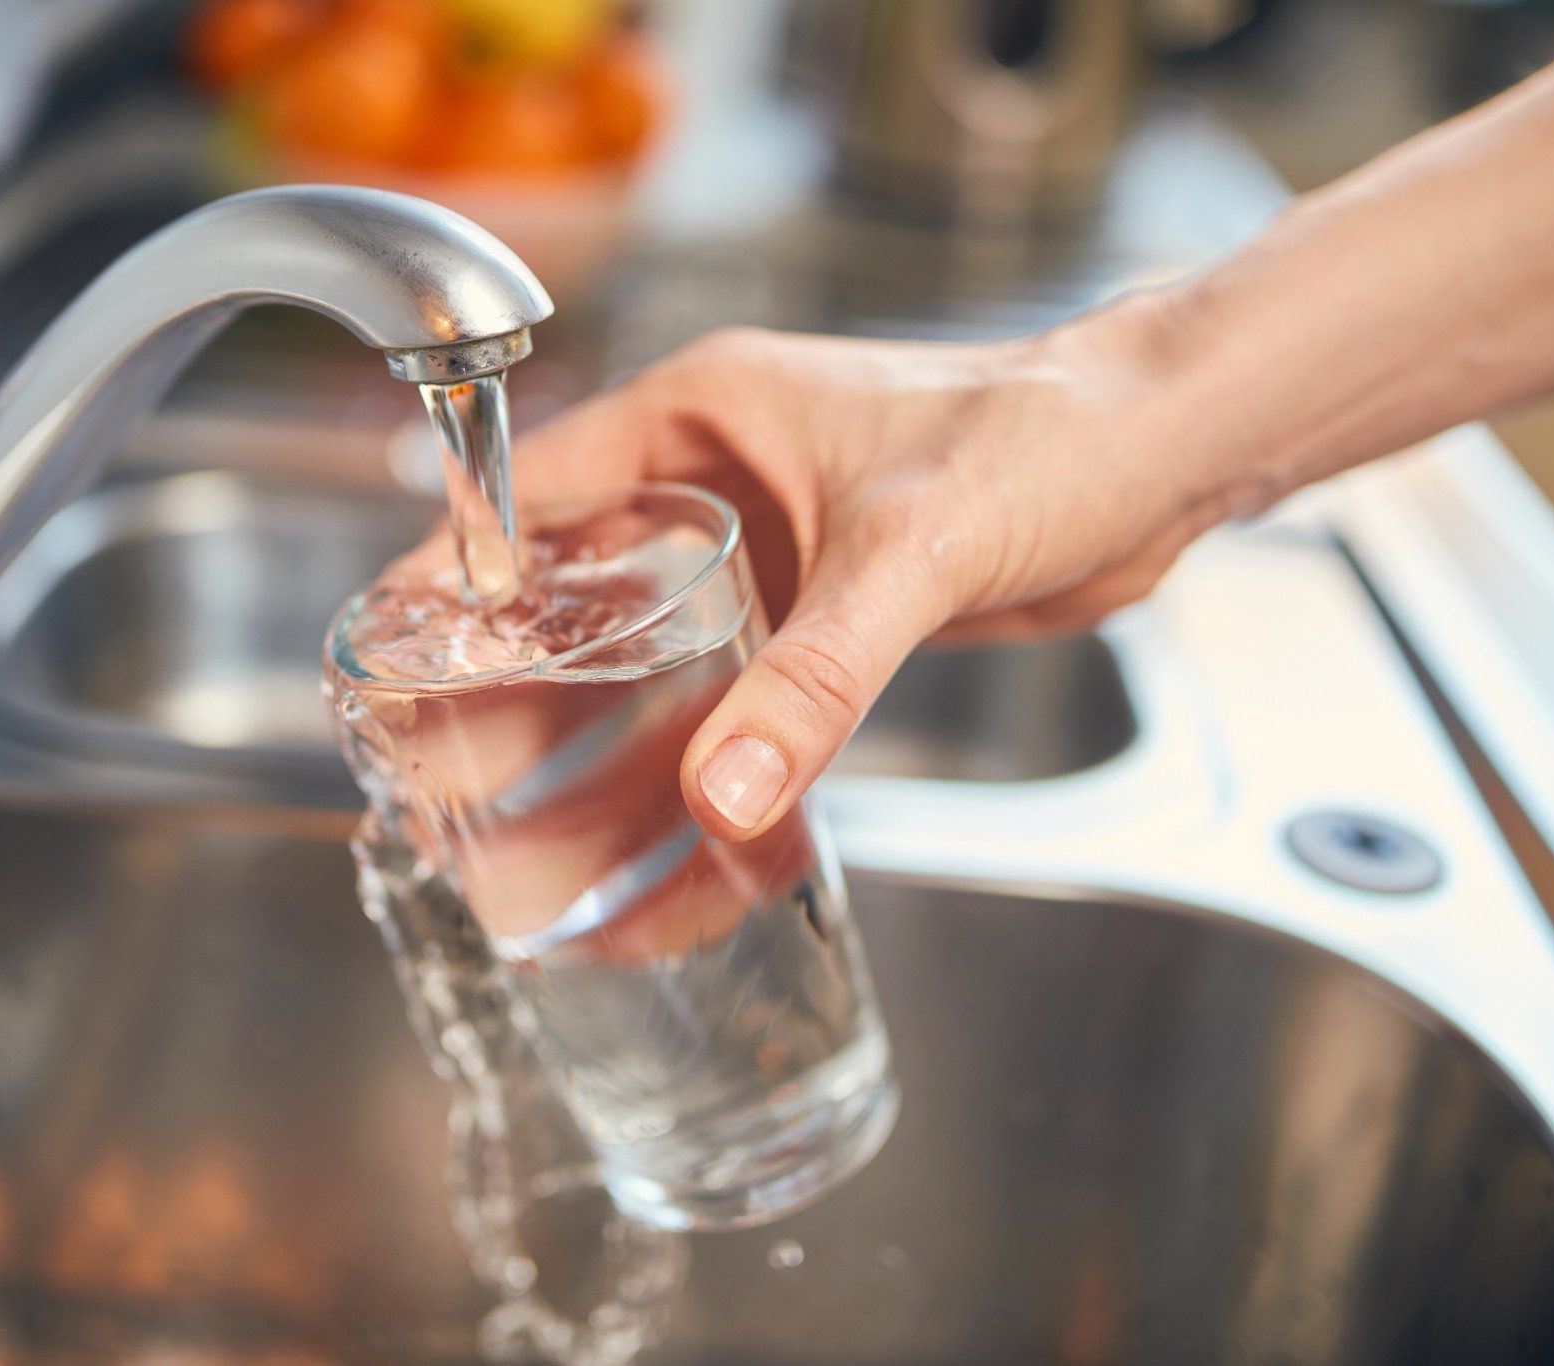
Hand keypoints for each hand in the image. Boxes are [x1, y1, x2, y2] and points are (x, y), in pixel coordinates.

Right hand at [515, 296, 1254, 841]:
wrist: (1159, 463)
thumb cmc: (1047, 437)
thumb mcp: (912, 550)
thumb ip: (819, 674)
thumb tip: (729, 789)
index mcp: (705, 415)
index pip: (532, 489)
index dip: (452, 572)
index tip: (394, 658)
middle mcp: (720, 479)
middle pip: (571, 591)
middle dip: (507, 689)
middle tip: (443, 784)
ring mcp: (768, 551)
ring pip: (644, 655)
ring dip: (590, 744)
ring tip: (525, 840)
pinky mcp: (820, 616)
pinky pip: (728, 695)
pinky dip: (689, 761)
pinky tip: (659, 840)